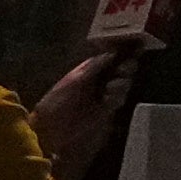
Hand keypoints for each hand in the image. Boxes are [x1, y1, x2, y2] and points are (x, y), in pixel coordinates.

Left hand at [29, 49, 126, 179]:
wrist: (49, 130)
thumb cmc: (55, 102)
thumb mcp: (72, 81)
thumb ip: (92, 67)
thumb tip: (111, 53)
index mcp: (87, 71)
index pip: (109, 57)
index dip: (121, 53)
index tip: (131, 48)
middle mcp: (98, 81)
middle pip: (121, 69)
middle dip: (126, 67)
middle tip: (123, 69)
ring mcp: (102, 95)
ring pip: (123, 83)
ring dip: (121, 83)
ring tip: (110, 88)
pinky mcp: (105, 110)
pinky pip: (119, 99)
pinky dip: (117, 97)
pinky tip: (108, 99)